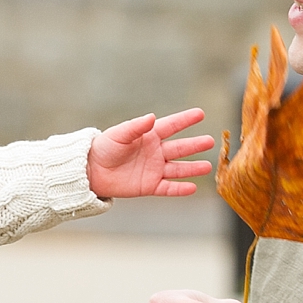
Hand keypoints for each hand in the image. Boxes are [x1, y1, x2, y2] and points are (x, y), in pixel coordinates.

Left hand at [87, 108, 213, 198]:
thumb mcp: (119, 134)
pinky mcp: (149, 186)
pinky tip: (192, 187)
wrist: (92, 171)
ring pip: (178, 169)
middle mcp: (155, 152)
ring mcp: (154, 169)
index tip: (200, 113)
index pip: (171, 126)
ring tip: (208, 166)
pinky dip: (179, 189)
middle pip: (179, 148)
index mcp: (149, 136)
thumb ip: (136, 127)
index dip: (185, 120)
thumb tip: (152, 118)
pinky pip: (167, 188)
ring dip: (192, 168)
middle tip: (211, 141)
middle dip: (195, 145)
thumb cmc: (104, 148)